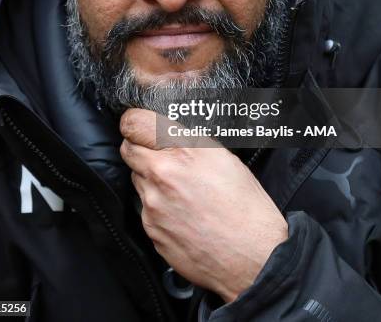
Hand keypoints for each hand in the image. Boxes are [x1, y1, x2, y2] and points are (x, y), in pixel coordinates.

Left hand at [120, 108, 287, 302]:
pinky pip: (144, 207)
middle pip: (128, 149)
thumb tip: (167, 132)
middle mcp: (163, 174)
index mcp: (184, 151)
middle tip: (158, 155)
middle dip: (139, 148)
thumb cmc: (246, 208)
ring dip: (149, 178)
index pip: (135, 123)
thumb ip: (189, 142)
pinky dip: (157, 206)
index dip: (134, 122)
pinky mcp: (150, 228)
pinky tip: (181, 212)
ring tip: (180, 189)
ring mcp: (153, 203)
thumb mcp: (224, 158)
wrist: (252, 257)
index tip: (138, 125)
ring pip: (136, 178)